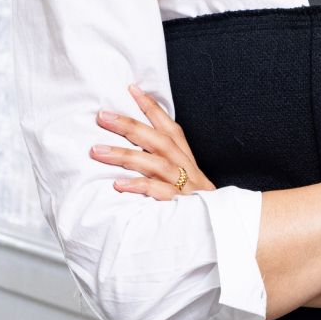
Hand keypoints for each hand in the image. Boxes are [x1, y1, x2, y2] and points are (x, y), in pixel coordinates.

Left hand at [91, 84, 217, 199]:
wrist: (223, 230)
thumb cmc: (195, 203)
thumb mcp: (186, 178)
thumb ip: (164, 163)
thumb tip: (134, 147)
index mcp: (186, 158)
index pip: (169, 127)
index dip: (152, 108)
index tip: (132, 89)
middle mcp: (185, 167)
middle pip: (158, 140)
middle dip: (129, 126)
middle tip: (102, 116)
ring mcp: (184, 186)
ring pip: (155, 164)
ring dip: (124, 155)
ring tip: (96, 150)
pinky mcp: (180, 206)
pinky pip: (159, 194)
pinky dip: (139, 187)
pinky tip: (117, 185)